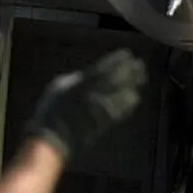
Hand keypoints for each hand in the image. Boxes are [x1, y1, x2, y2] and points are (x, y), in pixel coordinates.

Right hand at [20, 48, 148, 158]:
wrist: (54, 138)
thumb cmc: (51, 112)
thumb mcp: (57, 88)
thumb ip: (72, 79)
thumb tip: (82, 75)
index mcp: (81, 83)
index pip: (103, 68)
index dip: (117, 60)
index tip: (127, 54)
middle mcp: (94, 93)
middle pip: (116, 79)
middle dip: (130, 70)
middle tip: (140, 64)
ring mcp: (101, 108)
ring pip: (121, 92)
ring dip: (133, 84)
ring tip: (142, 77)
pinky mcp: (105, 121)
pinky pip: (120, 109)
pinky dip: (128, 102)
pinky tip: (135, 97)